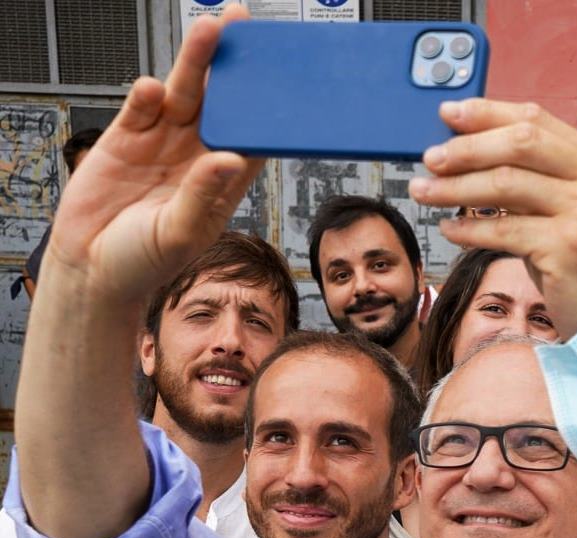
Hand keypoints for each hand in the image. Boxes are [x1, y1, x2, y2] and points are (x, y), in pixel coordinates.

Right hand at [44, 5, 260, 304]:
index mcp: (223, 179)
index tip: (280, 76)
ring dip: (194, 64)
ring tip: (207, 32)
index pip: (252, 135)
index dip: (267, 106)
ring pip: (184, 94)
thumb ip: (202, 195)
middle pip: (220, 101)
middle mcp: (196, 154)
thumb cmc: (147, 261)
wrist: (93, 267)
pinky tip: (155, 86)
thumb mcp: (180, 233)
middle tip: (243, 27)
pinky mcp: (126, 138)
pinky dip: (148, 95)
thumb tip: (228, 160)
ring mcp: (161, 143)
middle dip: (231, 65)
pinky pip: (142, 108)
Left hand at [409, 99, 576, 338]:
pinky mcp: (567, 247)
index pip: (536, 120)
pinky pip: (504, 230)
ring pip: (505, 183)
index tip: (448, 115)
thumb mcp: (564, 207)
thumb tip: (466, 150)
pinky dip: (469, 228)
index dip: (487, 113)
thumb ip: (531, 176)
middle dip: (467, 148)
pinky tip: (450, 228)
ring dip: (455, 187)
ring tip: (425, 192)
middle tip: (430, 158)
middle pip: (520, 143)